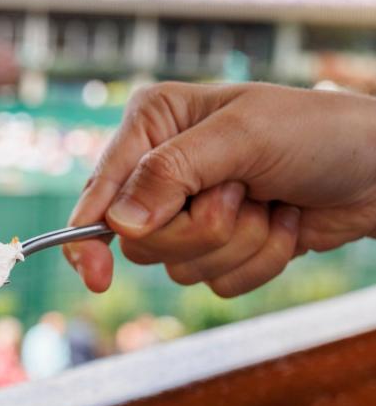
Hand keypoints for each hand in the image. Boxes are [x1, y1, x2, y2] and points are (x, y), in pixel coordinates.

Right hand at [65, 82, 375, 294]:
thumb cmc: (317, 133)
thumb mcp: (244, 137)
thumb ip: (174, 172)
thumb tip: (119, 223)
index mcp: (152, 124)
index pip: (101, 187)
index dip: (89, 233)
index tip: (94, 275)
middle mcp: (160, 168)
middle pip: (140, 240)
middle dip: (202, 229)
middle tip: (242, 195)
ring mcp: (188, 210)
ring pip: (178, 266)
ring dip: (239, 244)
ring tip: (270, 204)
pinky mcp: (219, 245)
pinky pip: (215, 282)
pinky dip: (259, 261)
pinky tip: (282, 224)